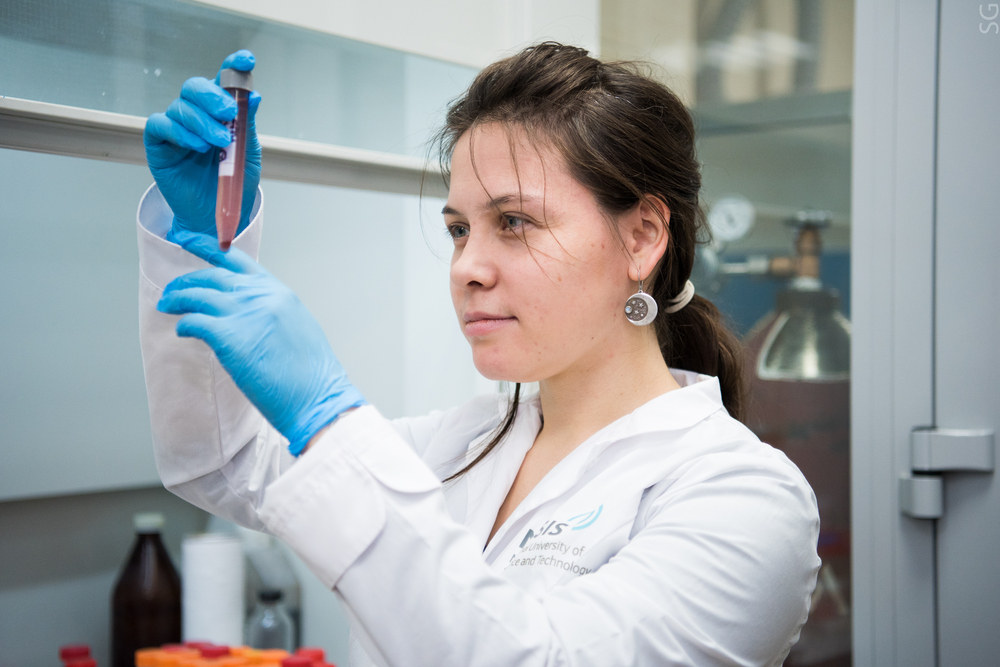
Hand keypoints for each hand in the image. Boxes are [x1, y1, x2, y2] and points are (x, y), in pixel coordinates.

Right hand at [144, 50, 261, 240]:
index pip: (223, 80)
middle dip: (212, 96)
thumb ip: (247, 124)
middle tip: (229, 113)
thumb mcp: (248, 152)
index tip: (247, 60)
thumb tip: (254, 96)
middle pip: (194, 87)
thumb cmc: (234, 183)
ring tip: (220, 143)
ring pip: (180, 107)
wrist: (218, 216)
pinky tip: (196, 146)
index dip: (233, 65)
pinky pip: (160, 125)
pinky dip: (179, 132)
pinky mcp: (158, 144)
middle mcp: (196, 115)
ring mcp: (176, 128)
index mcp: (219, 112)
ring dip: (202, 122)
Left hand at [156, 230, 367, 454]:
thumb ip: (270, 310)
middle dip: (185, 281)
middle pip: (210, 276)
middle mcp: (260, 296)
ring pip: (196, 295)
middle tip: (172, 291)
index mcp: (278, 291)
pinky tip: (182, 331)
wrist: (317, 397)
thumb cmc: (310, 374)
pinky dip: (183, 324)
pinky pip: (194, 322)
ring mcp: (244, 314)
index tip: (185, 238)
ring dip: (176, 300)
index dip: (205, 246)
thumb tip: (245, 312)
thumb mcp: (296, 326)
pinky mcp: (229, 336)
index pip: (236, 258)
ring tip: (167, 307)